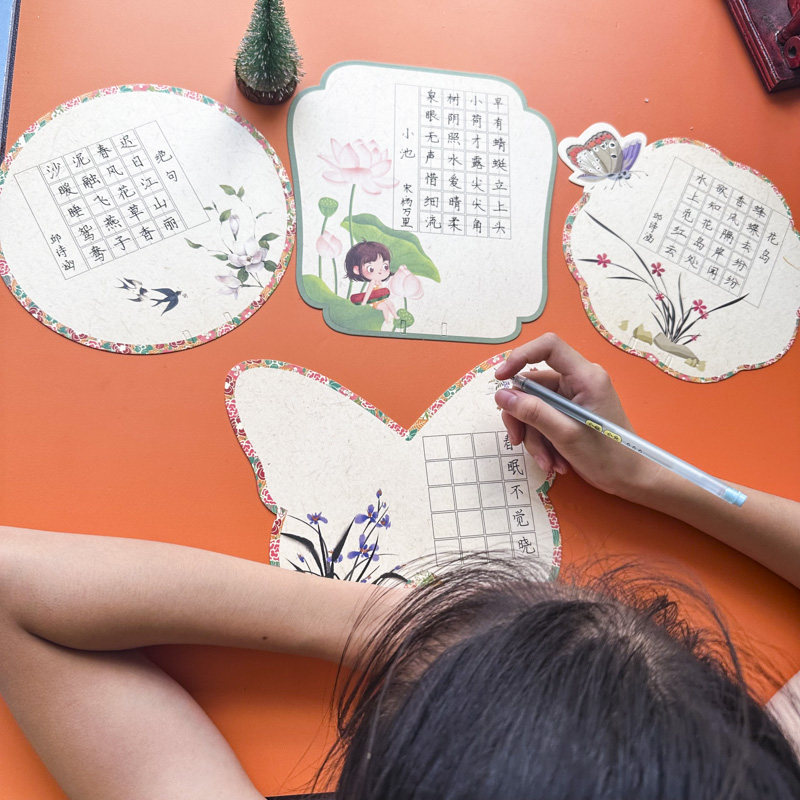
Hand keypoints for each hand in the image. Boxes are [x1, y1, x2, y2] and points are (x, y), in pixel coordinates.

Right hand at [494, 333, 659, 498]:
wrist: (631, 479)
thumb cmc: (609, 456)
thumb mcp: (566, 436)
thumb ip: (533, 413)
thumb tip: (502, 395)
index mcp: (586, 377)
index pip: (548, 347)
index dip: (520, 356)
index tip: (501, 377)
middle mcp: (578, 381)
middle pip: (534, 385)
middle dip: (524, 417)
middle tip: (518, 441)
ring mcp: (574, 397)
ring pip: (534, 406)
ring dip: (534, 436)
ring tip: (547, 461)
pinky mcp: (570, 412)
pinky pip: (543, 419)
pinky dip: (542, 440)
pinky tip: (553, 461)